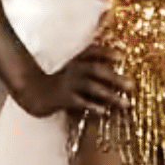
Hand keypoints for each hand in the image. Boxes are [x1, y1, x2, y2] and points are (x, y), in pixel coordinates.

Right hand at [11, 44, 133, 118]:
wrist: (31, 94)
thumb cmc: (55, 84)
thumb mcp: (70, 71)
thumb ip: (88, 68)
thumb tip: (110, 73)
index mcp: (75, 61)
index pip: (92, 52)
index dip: (107, 52)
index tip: (122, 56)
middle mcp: (73, 69)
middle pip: (97, 70)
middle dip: (116, 77)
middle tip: (132, 86)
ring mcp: (68, 84)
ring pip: (93, 87)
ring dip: (111, 95)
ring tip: (127, 104)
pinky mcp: (63, 99)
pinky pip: (81, 102)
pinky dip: (94, 106)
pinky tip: (105, 112)